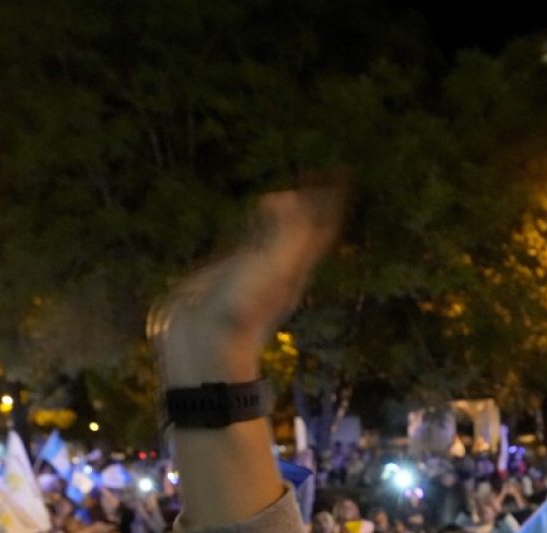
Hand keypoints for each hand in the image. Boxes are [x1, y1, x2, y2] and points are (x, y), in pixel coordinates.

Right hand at [150, 183, 345, 388]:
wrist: (204, 347)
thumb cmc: (240, 310)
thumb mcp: (271, 270)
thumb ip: (285, 235)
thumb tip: (292, 198)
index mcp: (294, 266)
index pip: (319, 226)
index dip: (330, 200)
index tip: (342, 172)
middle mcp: (278, 267)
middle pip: (302, 228)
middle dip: (310, 203)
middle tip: (320, 177)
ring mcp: (252, 271)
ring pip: (274, 235)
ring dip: (282, 213)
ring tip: (287, 195)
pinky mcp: (227, 276)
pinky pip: (246, 244)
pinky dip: (251, 228)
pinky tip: (249, 222)